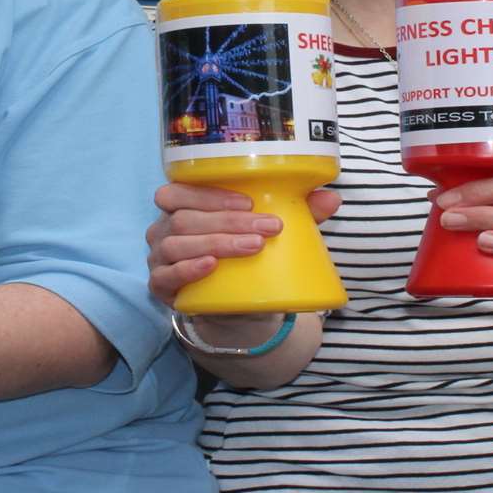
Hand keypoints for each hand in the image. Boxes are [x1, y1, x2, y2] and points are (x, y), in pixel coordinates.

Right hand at [145, 182, 341, 308]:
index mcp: (182, 206)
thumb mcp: (268, 231)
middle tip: (267, 229)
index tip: (249, 202)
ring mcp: (160, 257)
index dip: (209, 194)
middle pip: (185, 218)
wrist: (236, 302)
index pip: (179, 190)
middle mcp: (164, 228)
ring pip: (178, 244)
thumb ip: (297, 213)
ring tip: (252, 247)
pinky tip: (211, 266)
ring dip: (217, 242)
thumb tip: (332, 199)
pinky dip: (188, 269)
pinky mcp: (161, 286)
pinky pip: (165, 276)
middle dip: (228, 222)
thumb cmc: (246, 254)